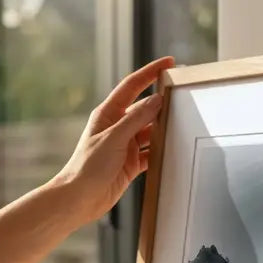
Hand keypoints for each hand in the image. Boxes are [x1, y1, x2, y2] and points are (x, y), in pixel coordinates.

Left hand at [55, 56, 174, 222]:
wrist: (79, 199)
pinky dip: (161, 152)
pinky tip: (173, 150)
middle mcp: (117, 128)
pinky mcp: (130, 164)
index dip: (150, 73)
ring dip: (164, 129)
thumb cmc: (88, 167)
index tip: (169, 63)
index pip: (132, 86)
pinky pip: (151, 153)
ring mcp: (125, 146)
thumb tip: (156, 100)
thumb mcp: (114, 139)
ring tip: (184, 124)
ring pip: (150, 132)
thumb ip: (136, 119)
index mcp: (108, 115)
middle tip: (184, 96)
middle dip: (162, 103)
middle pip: (144, 109)